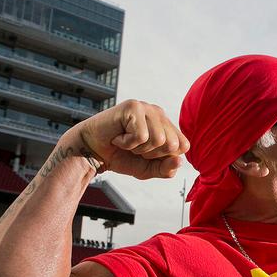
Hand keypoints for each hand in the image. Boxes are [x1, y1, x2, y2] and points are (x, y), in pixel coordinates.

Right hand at [69, 100, 189, 178]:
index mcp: (167, 126)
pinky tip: (119, 137)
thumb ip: (166, 169)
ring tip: (127, 141)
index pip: (183, 146)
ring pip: (158, 140)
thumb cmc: (122, 156)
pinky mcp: (133, 107)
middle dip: (152, 154)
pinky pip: (141, 136)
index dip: (164, 157)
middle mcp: (159, 114)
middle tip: (135, 148)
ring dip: (139, 148)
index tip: (147, 154)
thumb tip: (180, 161)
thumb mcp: (148, 169)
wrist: (93, 151)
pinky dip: (127, 143)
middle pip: (172, 144)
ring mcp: (147, 108)